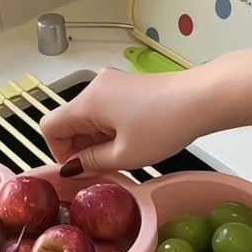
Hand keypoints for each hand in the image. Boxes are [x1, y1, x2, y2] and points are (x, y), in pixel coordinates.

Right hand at [40, 67, 219, 175]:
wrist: (202, 98)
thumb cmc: (165, 125)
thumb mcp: (125, 155)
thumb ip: (91, 163)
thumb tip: (72, 168)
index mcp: (87, 102)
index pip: (49, 127)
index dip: (59, 152)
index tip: (81, 168)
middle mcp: (94, 87)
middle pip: (68, 121)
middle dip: (79, 147)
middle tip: (104, 168)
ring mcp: (111, 83)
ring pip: (88, 116)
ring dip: (96, 139)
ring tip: (123, 155)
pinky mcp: (126, 85)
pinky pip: (105, 109)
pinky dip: (109, 128)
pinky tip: (132, 141)